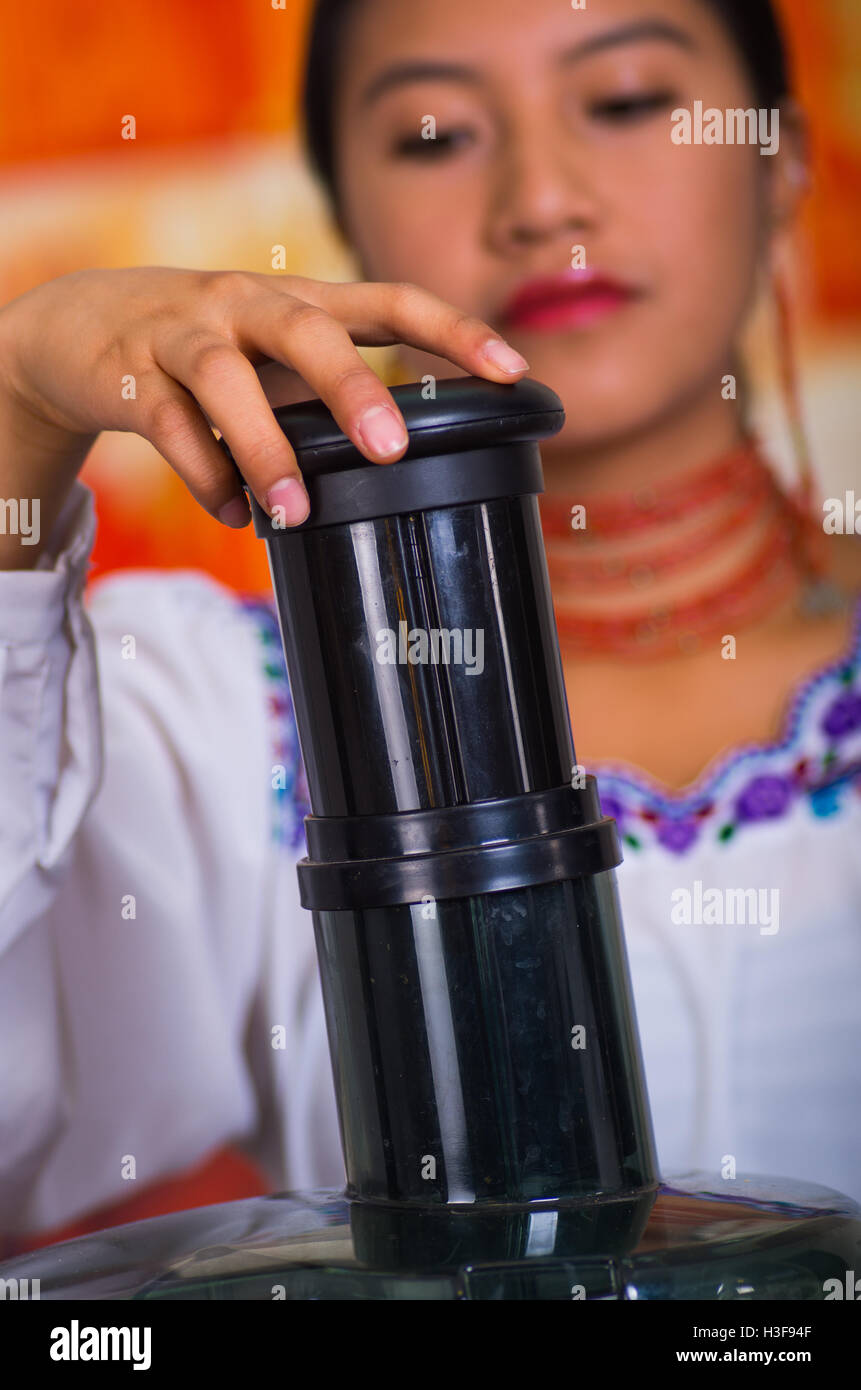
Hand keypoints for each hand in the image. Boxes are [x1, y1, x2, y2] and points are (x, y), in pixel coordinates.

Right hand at [0, 266, 528, 532]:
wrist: (82, 326)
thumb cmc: (207, 353)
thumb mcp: (275, 360)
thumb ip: (327, 400)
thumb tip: (407, 468)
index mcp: (300, 302)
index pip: (389, 300)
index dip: (454, 329)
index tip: (513, 370)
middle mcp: (245, 305)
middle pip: (305, 330)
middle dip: (352, 388)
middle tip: (390, 450)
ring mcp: (184, 333)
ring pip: (225, 381)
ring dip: (265, 452)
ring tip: (294, 514)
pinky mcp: (131, 372)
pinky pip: (170, 427)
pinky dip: (205, 477)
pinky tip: (235, 516)